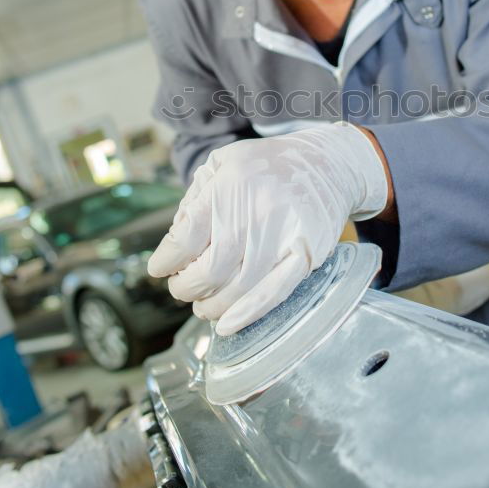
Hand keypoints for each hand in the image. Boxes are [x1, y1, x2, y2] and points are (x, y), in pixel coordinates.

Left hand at [147, 123, 387, 334]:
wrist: (328, 163)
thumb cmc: (267, 165)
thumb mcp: (222, 162)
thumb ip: (195, 200)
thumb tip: (174, 246)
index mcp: (230, 184)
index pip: (185, 238)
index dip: (166, 261)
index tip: (160, 268)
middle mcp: (257, 210)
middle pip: (209, 271)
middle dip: (186, 287)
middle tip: (182, 288)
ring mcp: (284, 235)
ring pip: (237, 289)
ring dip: (212, 306)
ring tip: (203, 304)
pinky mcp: (306, 254)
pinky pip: (274, 292)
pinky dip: (247, 313)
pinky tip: (227, 325)